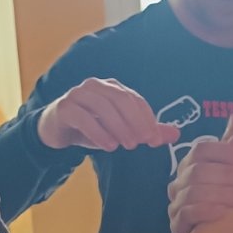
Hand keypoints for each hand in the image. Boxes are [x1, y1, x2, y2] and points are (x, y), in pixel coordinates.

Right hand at [37, 78, 180, 152]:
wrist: (57, 130)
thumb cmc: (92, 126)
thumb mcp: (121, 129)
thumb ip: (146, 130)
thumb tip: (176, 134)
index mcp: (112, 87)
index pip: (134, 99)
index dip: (147, 118)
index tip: (155, 139)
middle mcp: (95, 86)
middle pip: (120, 100)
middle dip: (135, 121)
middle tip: (143, 142)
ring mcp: (78, 94)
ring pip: (102, 107)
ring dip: (118, 127)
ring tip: (127, 146)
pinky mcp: (65, 108)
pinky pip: (84, 118)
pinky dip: (98, 132)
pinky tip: (109, 146)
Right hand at [168, 114, 232, 232]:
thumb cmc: (229, 199)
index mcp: (194, 164)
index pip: (202, 149)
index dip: (223, 151)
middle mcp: (182, 181)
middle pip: (198, 170)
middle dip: (227, 174)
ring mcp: (177, 203)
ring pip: (192, 192)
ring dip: (221, 193)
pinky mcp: (177, 225)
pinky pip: (186, 214)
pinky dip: (206, 211)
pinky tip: (225, 214)